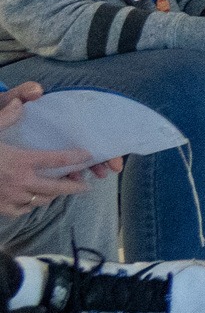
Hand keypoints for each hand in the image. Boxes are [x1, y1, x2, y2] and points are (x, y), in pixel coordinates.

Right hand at [0, 84, 115, 210]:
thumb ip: (4, 118)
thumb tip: (20, 103)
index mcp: (19, 161)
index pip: (56, 160)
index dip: (75, 158)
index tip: (88, 156)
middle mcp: (20, 182)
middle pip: (57, 187)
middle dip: (74, 186)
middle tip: (86, 185)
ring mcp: (11, 198)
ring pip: (42, 200)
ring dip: (53, 195)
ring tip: (60, 190)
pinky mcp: (2, 208)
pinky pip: (24, 209)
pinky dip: (32, 204)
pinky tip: (34, 199)